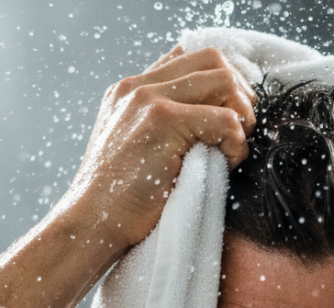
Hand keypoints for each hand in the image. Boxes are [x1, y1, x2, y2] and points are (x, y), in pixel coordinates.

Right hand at [59, 46, 255, 258]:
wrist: (91, 222)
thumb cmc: (116, 199)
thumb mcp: (131, 150)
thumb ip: (158, 126)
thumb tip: (205, 118)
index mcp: (130, 90)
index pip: (189, 58)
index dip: (221, 83)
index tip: (230, 116)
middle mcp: (138, 86)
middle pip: (213, 59)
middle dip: (239, 94)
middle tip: (240, 131)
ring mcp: (149, 99)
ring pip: (224, 82)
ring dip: (241, 117)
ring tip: (232, 149)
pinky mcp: (162, 121)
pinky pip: (225, 119)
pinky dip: (237, 143)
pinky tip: (225, 164)